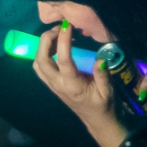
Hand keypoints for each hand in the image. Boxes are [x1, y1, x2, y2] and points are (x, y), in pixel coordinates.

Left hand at [32, 24, 127, 146]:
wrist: (96, 120)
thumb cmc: (103, 104)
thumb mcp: (108, 91)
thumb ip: (103, 76)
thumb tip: (100, 59)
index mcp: (72, 85)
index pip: (63, 60)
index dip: (63, 41)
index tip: (68, 25)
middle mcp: (58, 84)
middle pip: (41, 60)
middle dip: (46, 40)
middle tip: (60, 28)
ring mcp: (52, 85)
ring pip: (37, 63)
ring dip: (43, 46)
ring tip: (58, 35)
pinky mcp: (52, 85)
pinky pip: (40, 68)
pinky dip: (43, 54)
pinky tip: (56, 47)